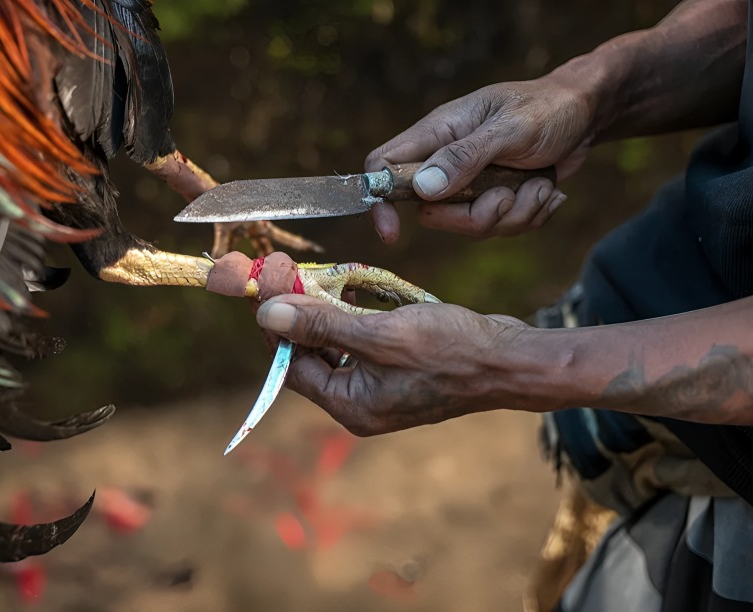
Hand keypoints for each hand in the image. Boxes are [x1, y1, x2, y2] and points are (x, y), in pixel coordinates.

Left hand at [255, 294, 538, 435]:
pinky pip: (362, 340)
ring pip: (335, 343)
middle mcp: (361, 402)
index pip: (292, 364)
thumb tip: (268, 315)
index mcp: (350, 405)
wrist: (511, 361)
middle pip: (310, 353)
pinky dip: (353, 314)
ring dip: (325, 308)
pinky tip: (350, 286)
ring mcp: (381, 387)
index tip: (266, 281)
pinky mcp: (399, 369)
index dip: (275, 322)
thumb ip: (322, 325)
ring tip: (316, 273)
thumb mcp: (380, 334)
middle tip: (286, 270)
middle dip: (298, 311)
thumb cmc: (452, 351)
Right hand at [366, 78, 594, 241]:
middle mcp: (447, 161)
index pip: (385, 167)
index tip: (393, 232)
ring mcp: (470, 184)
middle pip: (431, 212)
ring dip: (513, 213)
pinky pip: (499, 228)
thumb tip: (422, 189)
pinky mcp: (494, 198)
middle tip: (508, 194)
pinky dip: (529, 215)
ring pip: (470, 225)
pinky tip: (545, 189)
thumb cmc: (547, 108)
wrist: (587, 114)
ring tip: (538, 183)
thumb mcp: (509, 129)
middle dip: (476, 216)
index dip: (380, 200)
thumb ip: (464, 157)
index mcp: (438, 133)